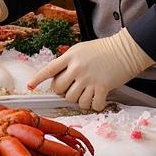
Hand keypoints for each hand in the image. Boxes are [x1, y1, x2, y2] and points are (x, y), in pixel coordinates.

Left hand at [27, 29, 152, 110]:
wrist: (126, 49)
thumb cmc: (104, 49)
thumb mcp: (80, 49)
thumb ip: (68, 61)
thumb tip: (57, 74)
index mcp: (70, 57)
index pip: (49, 69)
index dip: (38, 79)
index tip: (30, 86)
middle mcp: (77, 68)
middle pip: (59, 89)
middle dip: (63, 92)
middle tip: (71, 90)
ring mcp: (89, 78)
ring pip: (73, 99)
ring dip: (78, 101)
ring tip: (85, 95)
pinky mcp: (102, 87)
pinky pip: (91, 104)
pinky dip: (93, 106)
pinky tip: (96, 101)